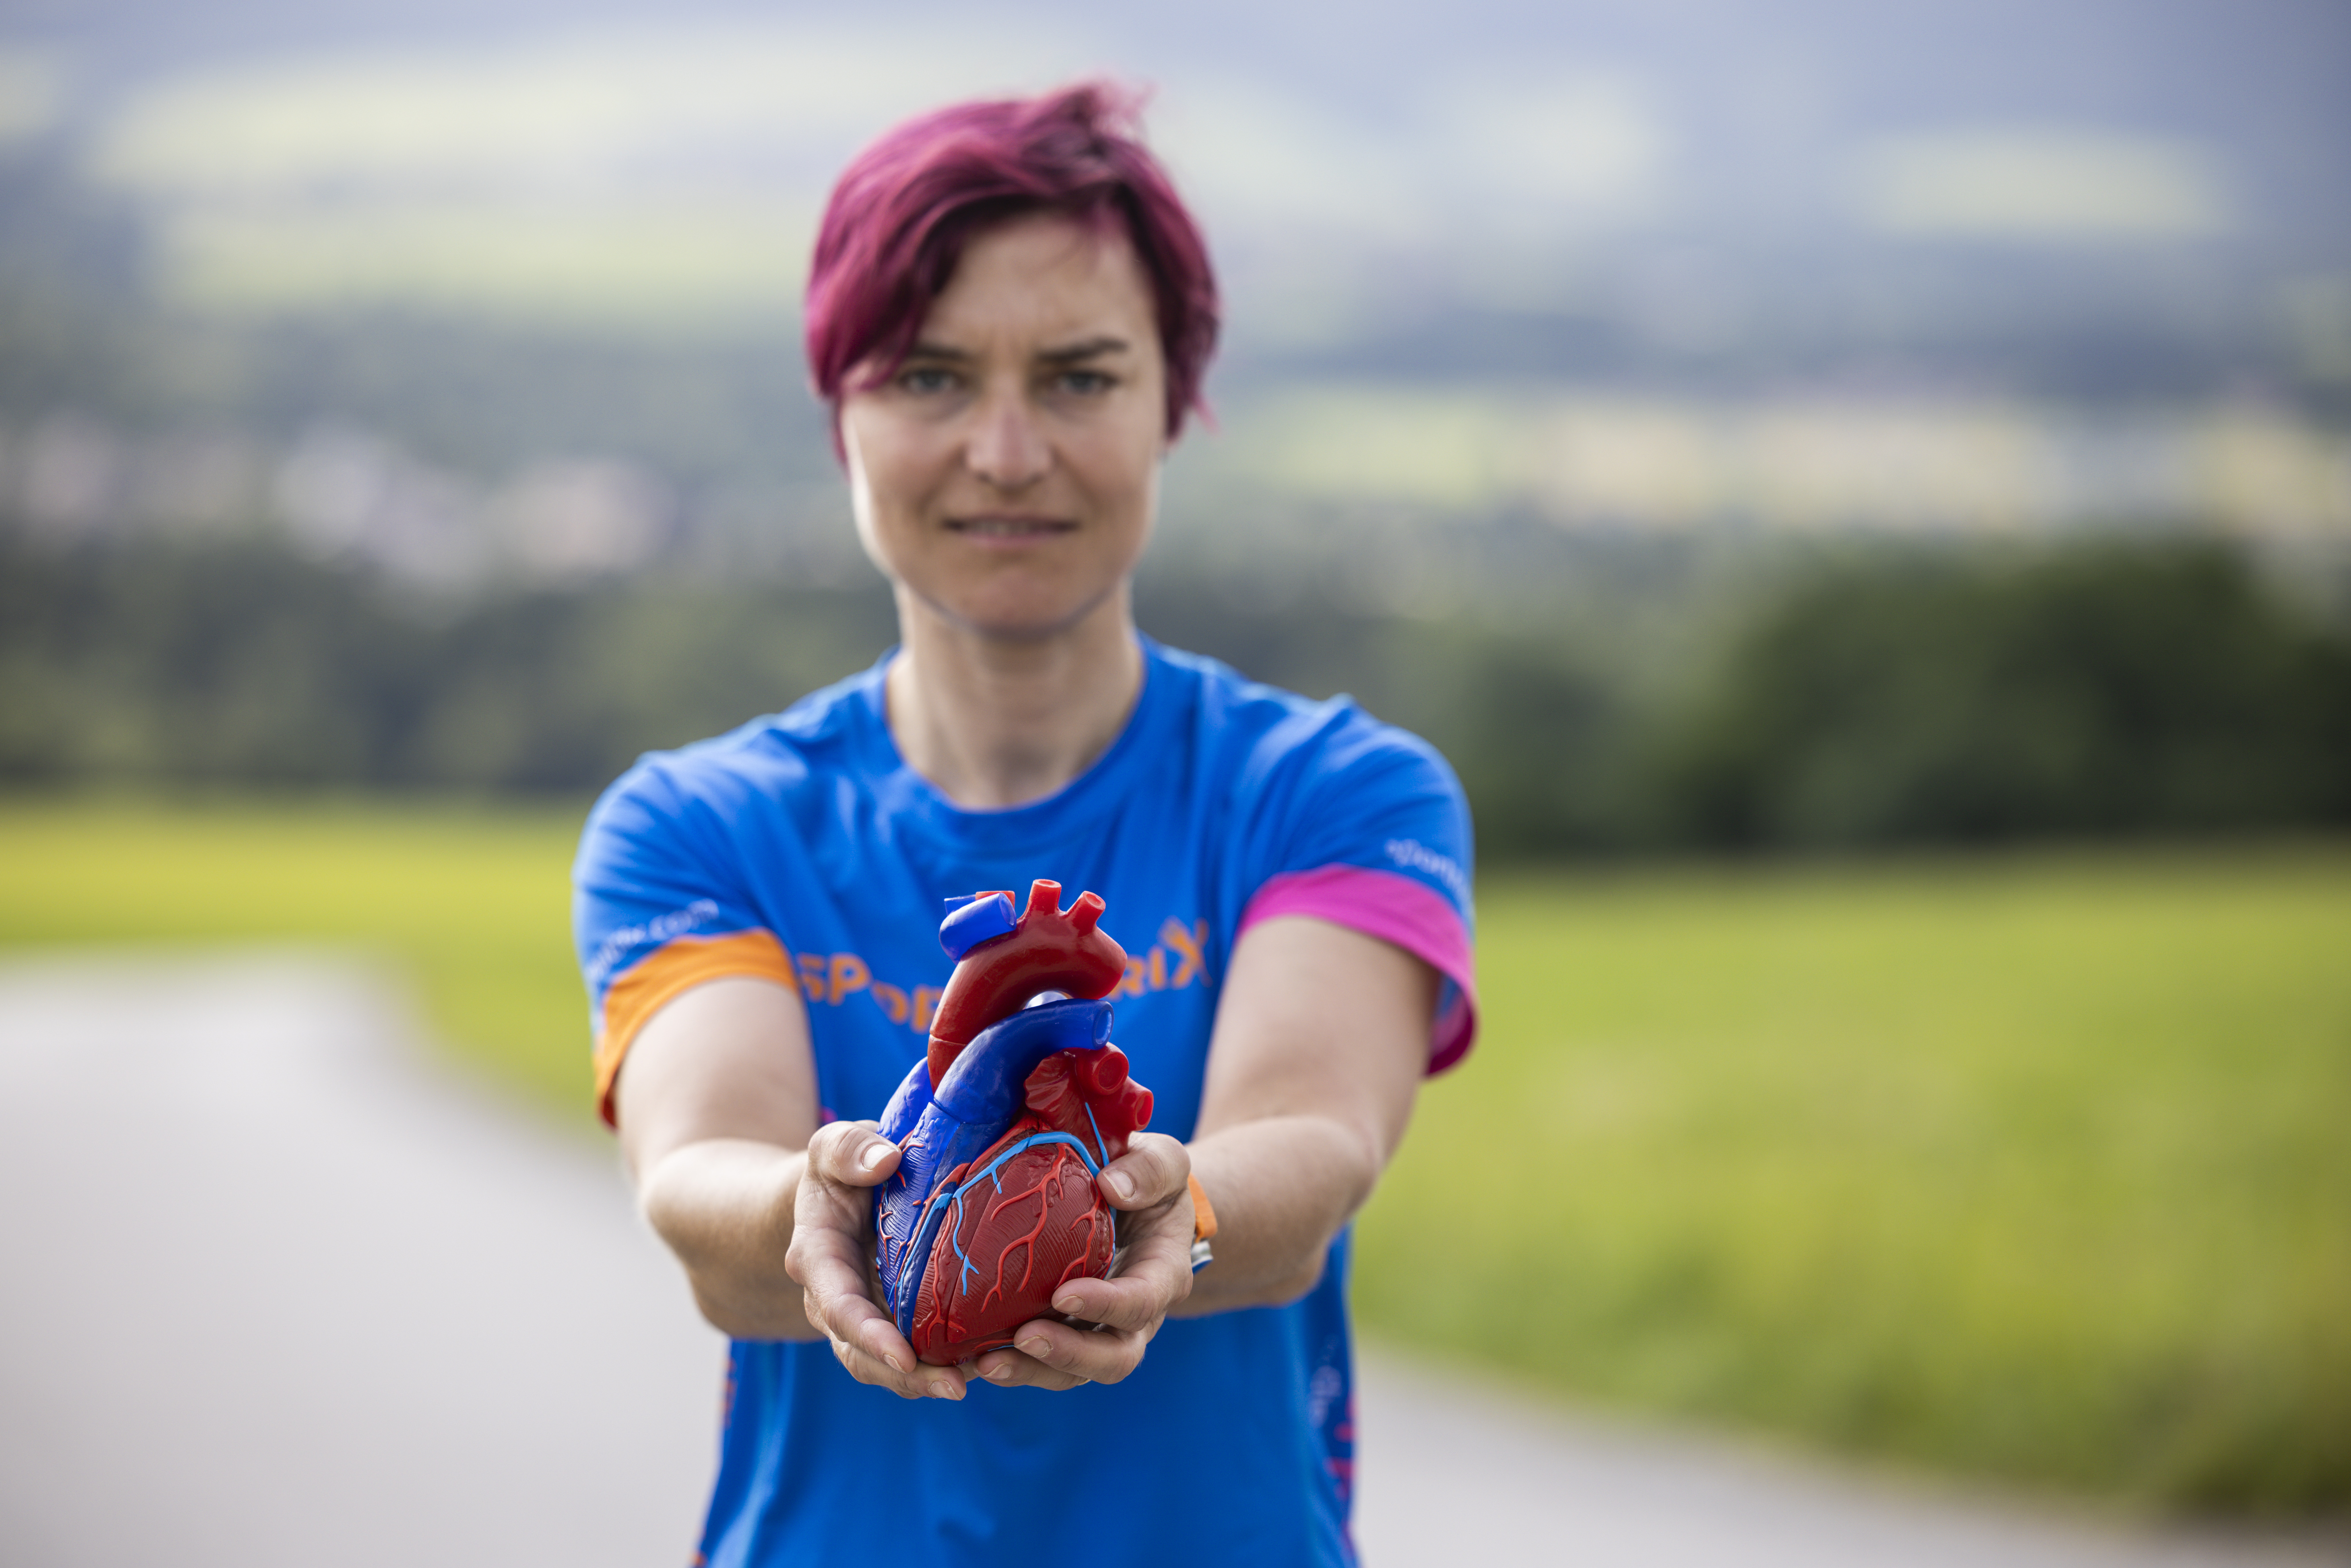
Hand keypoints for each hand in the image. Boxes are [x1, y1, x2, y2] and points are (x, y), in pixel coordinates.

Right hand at [786, 1120, 969, 1400]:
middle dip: (906, 1377)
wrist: (840, 1191)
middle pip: (862, 1353)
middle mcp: (835, 1299)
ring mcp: (866, 1314)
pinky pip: (913, 1351)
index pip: (840, 1306)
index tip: (905, 1357)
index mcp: (818, 1259)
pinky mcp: (895, 1319)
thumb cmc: (841, 1166)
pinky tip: (984, 1364)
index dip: (870, 1335)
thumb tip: (884, 1162)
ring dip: (925, 1381)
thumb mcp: (833, 1146)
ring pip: (887, 1365)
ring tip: (973, 1384)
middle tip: (956, 1387)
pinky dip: (942, 1362)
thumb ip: (848, 1149)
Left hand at [967, 1132, 1195, 1390]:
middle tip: (1024, 1340)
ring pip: (1073, 1372)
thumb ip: (1150, 1170)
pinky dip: (1009, 1363)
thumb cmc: (1147, 1180)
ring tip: (985, 1363)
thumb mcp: (1163, 1162)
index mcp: (1162, 1275)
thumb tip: (1112, 1187)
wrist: (1137, 1203)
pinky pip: (1040, 1362)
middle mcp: (1135, 1317)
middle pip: (1113, 1358)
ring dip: (1030, 1371)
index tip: (1064, 1294)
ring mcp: (1097, 1331)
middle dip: (1068, 1355)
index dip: (1107, 1306)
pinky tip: (969, 1358)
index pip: (1142, 1302)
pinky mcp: (1063, 1332)